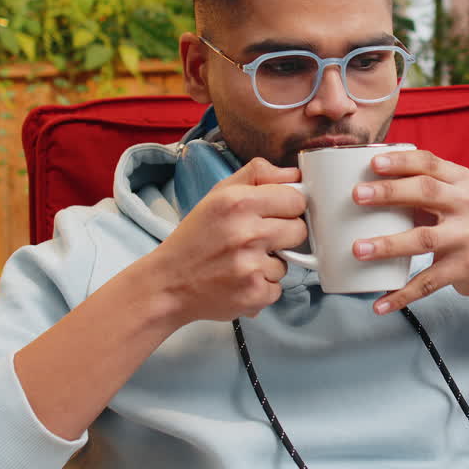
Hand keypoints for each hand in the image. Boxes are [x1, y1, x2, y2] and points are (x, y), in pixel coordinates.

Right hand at [146, 158, 306, 323]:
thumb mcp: (218, 194)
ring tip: (242, 261)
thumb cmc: (195, 238)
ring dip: (270, 263)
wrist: (168, 284)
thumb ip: (258, 175)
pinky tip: (240, 280)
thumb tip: (295, 175)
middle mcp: (246, 233)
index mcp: (238, 202)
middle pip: (299, 230)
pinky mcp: (254, 294)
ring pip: (288, 262)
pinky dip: (261, 286)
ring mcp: (251, 267)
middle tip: (257, 238)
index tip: (276, 213)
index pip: (296, 199)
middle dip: (284, 234)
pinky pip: (277, 287)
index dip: (288, 207)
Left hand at [351, 150, 468, 314]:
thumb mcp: (452, 199)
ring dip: (388, 245)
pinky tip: (379, 304)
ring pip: (424, 239)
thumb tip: (366, 187)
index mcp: (460, 182)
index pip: (430, 163)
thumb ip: (420, 189)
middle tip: (356, 195)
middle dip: (389, 193)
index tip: (373, 163)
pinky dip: (402, 294)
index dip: (401, 161)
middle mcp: (467, 205)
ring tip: (358, 250)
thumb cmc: (463, 224)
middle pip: (426, 192)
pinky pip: (429, 282)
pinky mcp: (467, 268)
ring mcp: (468, 237)